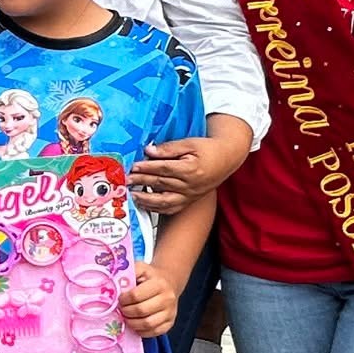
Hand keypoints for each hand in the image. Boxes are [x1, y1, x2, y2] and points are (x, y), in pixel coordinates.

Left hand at [118, 261, 177, 337]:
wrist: (169, 282)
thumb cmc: (150, 276)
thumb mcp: (140, 268)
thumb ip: (128, 273)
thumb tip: (116, 285)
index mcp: (159, 284)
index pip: (136, 295)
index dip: (124, 299)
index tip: (119, 299)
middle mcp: (168, 299)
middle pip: (141, 311)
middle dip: (126, 311)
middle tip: (121, 309)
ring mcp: (170, 312)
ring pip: (147, 324)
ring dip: (132, 323)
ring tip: (126, 317)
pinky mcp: (170, 323)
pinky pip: (154, 332)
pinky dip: (141, 331)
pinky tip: (135, 324)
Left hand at [130, 132, 250, 213]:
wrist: (226, 160)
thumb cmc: (207, 149)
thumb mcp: (190, 143)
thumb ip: (168, 148)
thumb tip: (148, 151)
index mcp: (191, 169)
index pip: (164, 169)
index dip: (147, 167)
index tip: (133, 166)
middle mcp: (190, 185)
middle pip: (162, 183)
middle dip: (142, 181)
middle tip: (127, 179)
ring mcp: (190, 196)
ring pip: (165, 200)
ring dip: (146, 199)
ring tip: (132, 194)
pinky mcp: (189, 201)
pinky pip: (171, 209)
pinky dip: (156, 208)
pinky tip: (144, 204)